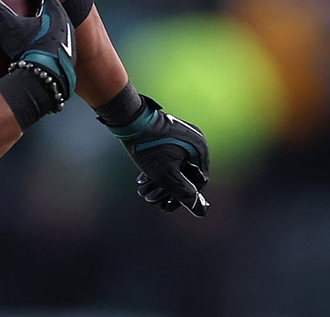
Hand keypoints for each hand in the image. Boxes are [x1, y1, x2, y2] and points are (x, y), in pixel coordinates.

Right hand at [0, 0, 76, 107]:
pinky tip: (34, 48)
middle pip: (52, 8)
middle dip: (39, 3)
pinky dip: (45, 40)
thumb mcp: (7, 28)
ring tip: (30, 24)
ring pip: (56, 26)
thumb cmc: (28, 50)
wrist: (44, 82)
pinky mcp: (67, 60)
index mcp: (56, 13)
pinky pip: (55, 44)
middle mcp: (66, 26)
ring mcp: (69, 44)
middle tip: (26, 1)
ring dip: (44, 23)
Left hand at [105, 95, 209, 216]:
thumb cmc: (148, 147)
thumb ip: (184, 194)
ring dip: (161, 180)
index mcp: (200, 148)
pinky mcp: (170, 132)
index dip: (184, 196)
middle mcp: (195, 140)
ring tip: (144, 192)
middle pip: (186, 172)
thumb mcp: (166, 175)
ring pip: (176, 165)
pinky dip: (158, 167)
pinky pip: (169, 155)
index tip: (167, 206)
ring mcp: (183, 134)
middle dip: (168, 189)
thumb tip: (201, 211)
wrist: (129, 118)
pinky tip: (143, 179)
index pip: (199, 181)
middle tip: (153, 201)